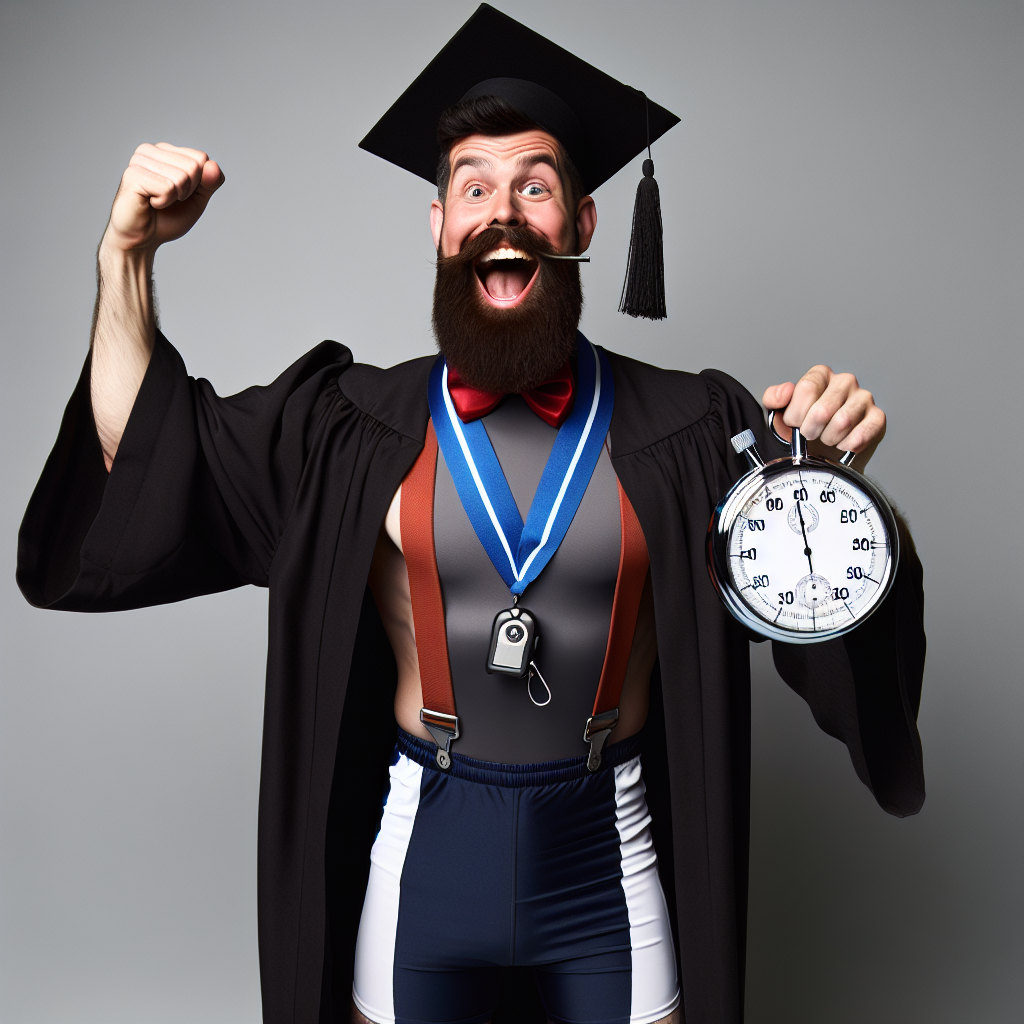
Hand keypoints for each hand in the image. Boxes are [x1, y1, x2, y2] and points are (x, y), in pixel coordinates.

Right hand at [102, 142, 223, 254]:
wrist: (142, 239)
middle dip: (188, 191)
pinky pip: (168, 188)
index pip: (202, 158)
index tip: (180, 194)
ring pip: (182, 177)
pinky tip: (149, 203)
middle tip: (167, 200)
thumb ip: (210, 183)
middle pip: (194, 166)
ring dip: (175, 198)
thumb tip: (213, 165)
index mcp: (166, 151)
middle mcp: (151, 150)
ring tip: (157, 201)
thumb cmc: (167, 218)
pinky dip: (164, 202)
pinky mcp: (133, 174)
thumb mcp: (197, 200)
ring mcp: (139, 160)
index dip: (199, 184)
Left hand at [763, 366, 885, 458]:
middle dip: (810, 430)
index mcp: (821, 375)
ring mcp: (863, 398)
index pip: (807, 388)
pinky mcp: (877, 417)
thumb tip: (786, 391)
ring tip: (826, 438)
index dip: (796, 413)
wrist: (821, 448)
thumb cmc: (803, 426)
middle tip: (810, 434)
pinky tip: (842, 443)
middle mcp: (845, 381)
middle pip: (823, 409)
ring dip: (829, 438)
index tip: (795, 423)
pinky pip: (862, 434)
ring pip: (842, 422)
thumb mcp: (780, 412)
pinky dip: (847, 445)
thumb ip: (774, 398)